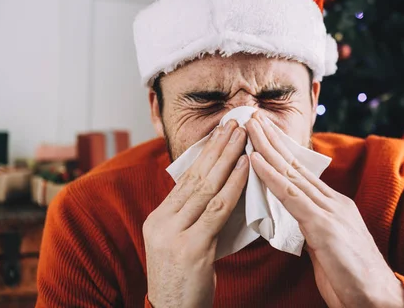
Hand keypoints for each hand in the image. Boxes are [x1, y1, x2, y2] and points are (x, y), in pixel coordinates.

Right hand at [143, 120, 247, 307]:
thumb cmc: (184, 281)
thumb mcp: (182, 244)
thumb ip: (195, 218)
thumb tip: (219, 189)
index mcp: (158, 219)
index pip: (185, 179)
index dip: (206, 154)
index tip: (222, 132)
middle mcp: (161, 222)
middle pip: (194, 176)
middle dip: (217, 147)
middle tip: (234, 122)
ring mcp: (172, 235)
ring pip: (205, 187)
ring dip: (227, 158)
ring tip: (242, 135)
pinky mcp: (190, 249)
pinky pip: (216, 210)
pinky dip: (233, 186)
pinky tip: (245, 167)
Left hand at [245, 113, 403, 307]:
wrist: (378, 300)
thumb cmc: (351, 277)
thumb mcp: (326, 244)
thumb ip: (311, 225)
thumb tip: (293, 215)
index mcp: (333, 205)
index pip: (300, 172)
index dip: (279, 151)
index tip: (261, 132)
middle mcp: (332, 202)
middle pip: (295, 165)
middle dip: (271, 139)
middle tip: (251, 115)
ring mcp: (330, 212)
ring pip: (291, 174)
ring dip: (266, 148)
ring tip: (249, 126)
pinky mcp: (325, 228)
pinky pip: (292, 198)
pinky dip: (271, 177)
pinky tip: (256, 161)